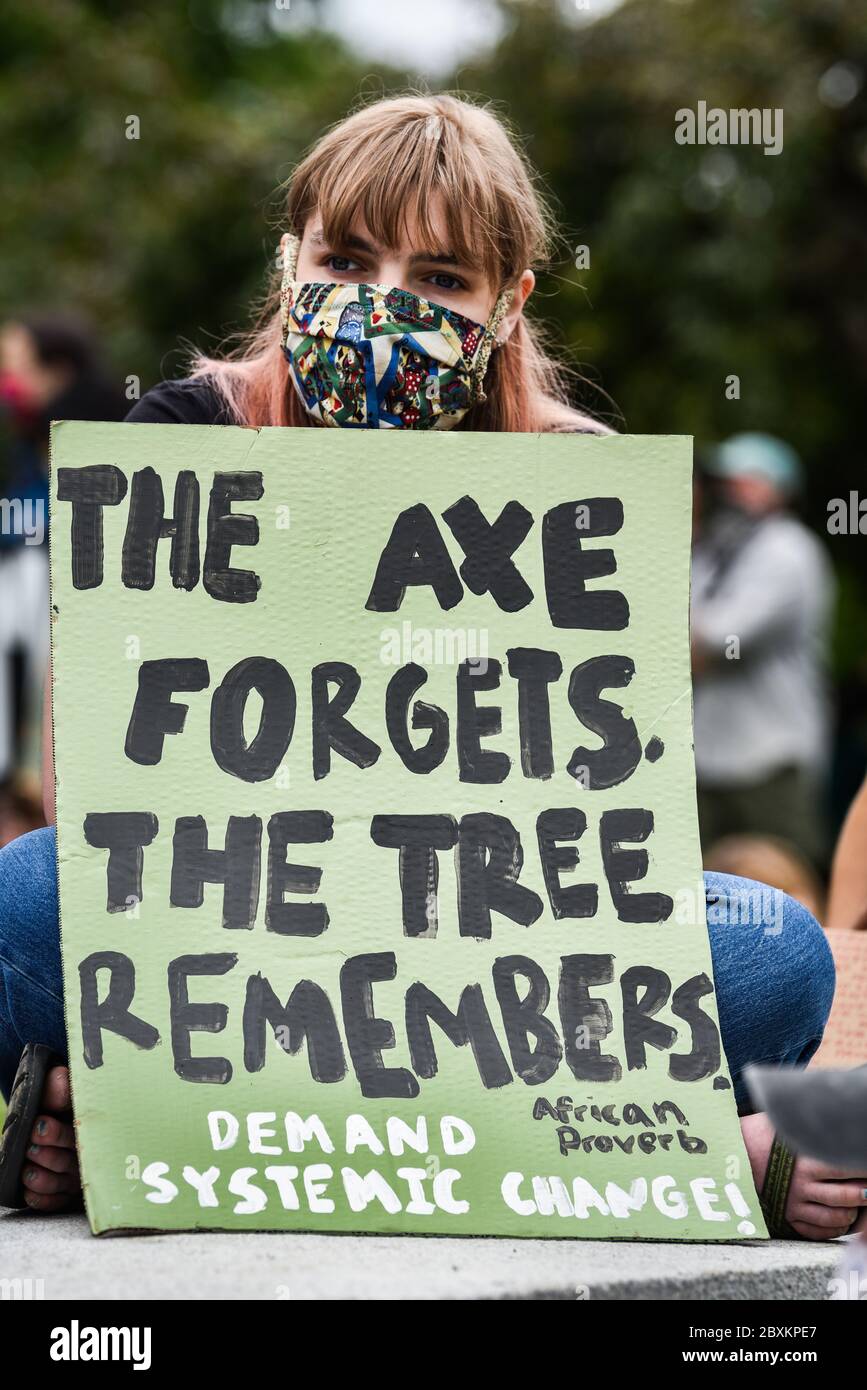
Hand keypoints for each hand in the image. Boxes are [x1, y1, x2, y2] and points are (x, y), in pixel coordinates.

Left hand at [21, 1065, 80, 1211]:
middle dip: (47, 1155)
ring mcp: (74, 1174)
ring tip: (27, 1170)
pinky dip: (40, 1198)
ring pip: (60, 1183)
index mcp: (87, 1125)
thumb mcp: (56, 1085)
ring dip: (42, 1179)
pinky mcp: (63, 1192)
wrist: (47, 1112)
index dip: (57, 1133)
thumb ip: (58, 1085)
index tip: (39, 1125)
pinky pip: (54, 1201)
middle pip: (69, 1161)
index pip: (78, 1133)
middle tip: (31, 1147)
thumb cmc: (55, 1098)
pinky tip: (28, 1188)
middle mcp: (84, 1151)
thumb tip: (61, 1091)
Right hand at [742, 1111, 866, 1239]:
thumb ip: (804, 1123)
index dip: (862, 1167)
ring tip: (858, 1204)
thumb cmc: (758, 1132)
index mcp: (804, 1159)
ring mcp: (793, 1202)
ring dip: (851, 1212)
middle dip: (864, 1193)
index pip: (845, 1166)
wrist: (726, 1152)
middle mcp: (801, 1184)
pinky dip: (832, 1228)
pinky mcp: (786, 1214)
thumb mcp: (781, 1122)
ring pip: (834, 1216)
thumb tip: (828, 1107)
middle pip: (845, 1195)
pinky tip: (841, 1220)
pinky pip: (815, 1231)